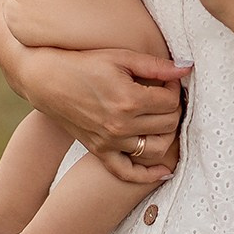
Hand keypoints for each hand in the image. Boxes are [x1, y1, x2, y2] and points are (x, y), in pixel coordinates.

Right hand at [15, 45, 187, 182]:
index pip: (171, 101)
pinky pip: (128, 172)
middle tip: (167, 96)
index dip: (175, 88)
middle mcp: (120, 125)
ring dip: (168, 135)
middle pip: (168, 124)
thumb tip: (187, 68)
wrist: (46, 80)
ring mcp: (110, 142)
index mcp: (128, 100)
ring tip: (163, 119)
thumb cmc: (84, 63)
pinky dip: (148, 175)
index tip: (168, 80)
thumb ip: (156, 66)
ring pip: (157, 149)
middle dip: (174, 108)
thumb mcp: (121, 57)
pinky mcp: (99, 151)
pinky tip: (164, 170)